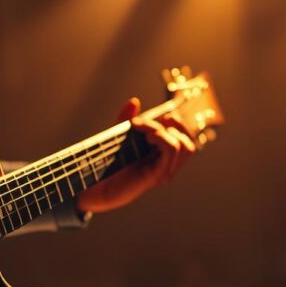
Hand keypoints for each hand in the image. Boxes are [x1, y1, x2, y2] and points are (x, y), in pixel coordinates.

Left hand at [76, 97, 196, 213]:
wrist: (95, 185)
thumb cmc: (108, 163)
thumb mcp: (119, 134)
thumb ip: (127, 118)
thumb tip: (135, 101)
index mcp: (163, 155)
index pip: (185, 137)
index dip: (174, 122)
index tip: (150, 120)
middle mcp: (167, 165)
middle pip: (189, 141)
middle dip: (173, 124)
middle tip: (148, 125)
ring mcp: (164, 172)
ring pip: (185, 146)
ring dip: (163, 131)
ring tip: (144, 133)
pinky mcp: (157, 176)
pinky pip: (171, 151)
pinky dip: (161, 137)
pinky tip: (145, 138)